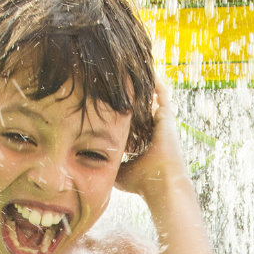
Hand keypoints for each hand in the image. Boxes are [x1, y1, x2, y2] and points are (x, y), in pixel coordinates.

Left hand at [115, 76, 184, 198]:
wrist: (161, 185)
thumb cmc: (141, 183)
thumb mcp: (119, 170)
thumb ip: (107, 162)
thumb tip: (86, 162)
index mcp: (144, 139)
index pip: (134, 119)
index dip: (125, 108)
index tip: (111, 97)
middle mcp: (154, 129)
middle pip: (144, 104)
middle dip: (134, 92)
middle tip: (121, 78)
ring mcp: (162, 122)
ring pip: (154, 96)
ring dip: (145, 83)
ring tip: (133, 67)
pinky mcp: (167, 118)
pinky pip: (163, 94)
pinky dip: (156, 82)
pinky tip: (147, 69)